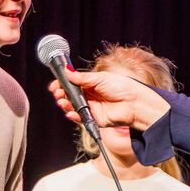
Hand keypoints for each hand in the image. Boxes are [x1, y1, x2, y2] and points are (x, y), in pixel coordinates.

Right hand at [48, 70, 170, 131]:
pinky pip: (81, 119)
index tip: (55, 85)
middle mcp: (90, 96)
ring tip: (63, 102)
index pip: (72, 84)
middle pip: (70, 96)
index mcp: (90, 84)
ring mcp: (92, 108)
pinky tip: (70, 113)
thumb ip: (82, 77)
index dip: (62, 85)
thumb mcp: (100, 78)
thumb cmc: (121, 87)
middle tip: (58, 93)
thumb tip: (66, 71)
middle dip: (62, 95)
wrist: (135, 103)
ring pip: (73, 108)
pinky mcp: (95, 120)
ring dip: (65, 105)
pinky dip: (74, 116)